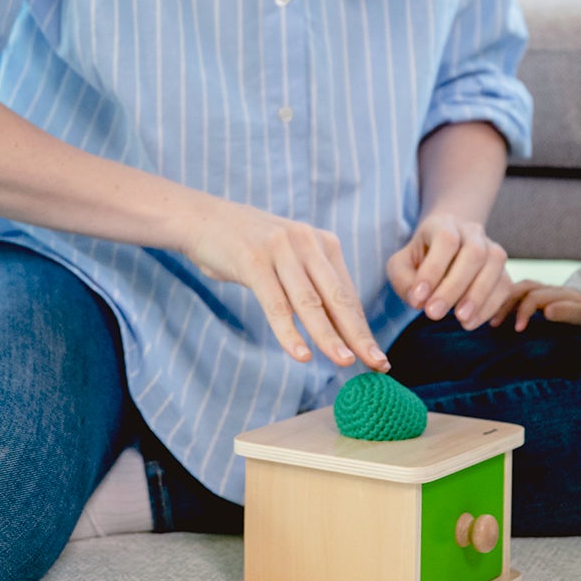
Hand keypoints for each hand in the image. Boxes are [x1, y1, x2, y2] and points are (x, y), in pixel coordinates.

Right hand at [185, 201, 387, 369]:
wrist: (202, 218)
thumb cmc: (248, 246)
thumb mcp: (288, 257)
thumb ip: (311, 284)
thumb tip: (337, 328)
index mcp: (322, 243)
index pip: (347, 294)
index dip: (362, 327)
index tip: (377, 355)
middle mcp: (307, 242)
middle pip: (338, 298)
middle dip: (359, 334)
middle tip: (378, 363)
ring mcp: (280, 249)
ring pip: (310, 303)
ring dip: (329, 336)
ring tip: (345, 361)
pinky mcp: (253, 261)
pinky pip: (276, 304)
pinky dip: (289, 332)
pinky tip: (301, 355)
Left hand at [386, 212, 513, 329]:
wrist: (445, 252)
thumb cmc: (420, 260)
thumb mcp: (401, 265)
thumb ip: (403, 279)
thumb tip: (419, 300)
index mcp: (444, 223)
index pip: (445, 240)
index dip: (433, 269)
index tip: (418, 298)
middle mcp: (472, 231)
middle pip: (474, 252)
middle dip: (454, 287)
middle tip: (434, 314)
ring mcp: (491, 248)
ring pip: (495, 265)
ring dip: (478, 296)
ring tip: (460, 320)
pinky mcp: (503, 270)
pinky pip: (505, 285)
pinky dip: (490, 306)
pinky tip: (471, 322)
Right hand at [487, 280, 580, 331]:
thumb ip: (566, 312)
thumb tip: (547, 311)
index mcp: (554, 292)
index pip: (533, 297)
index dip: (523, 312)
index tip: (517, 330)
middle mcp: (543, 287)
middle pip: (519, 289)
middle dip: (504, 304)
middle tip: (493, 324)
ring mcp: (537, 289)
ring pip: (514, 290)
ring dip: (501, 302)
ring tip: (489, 319)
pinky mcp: (532, 294)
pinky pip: (514, 294)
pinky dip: (502, 302)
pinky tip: (494, 314)